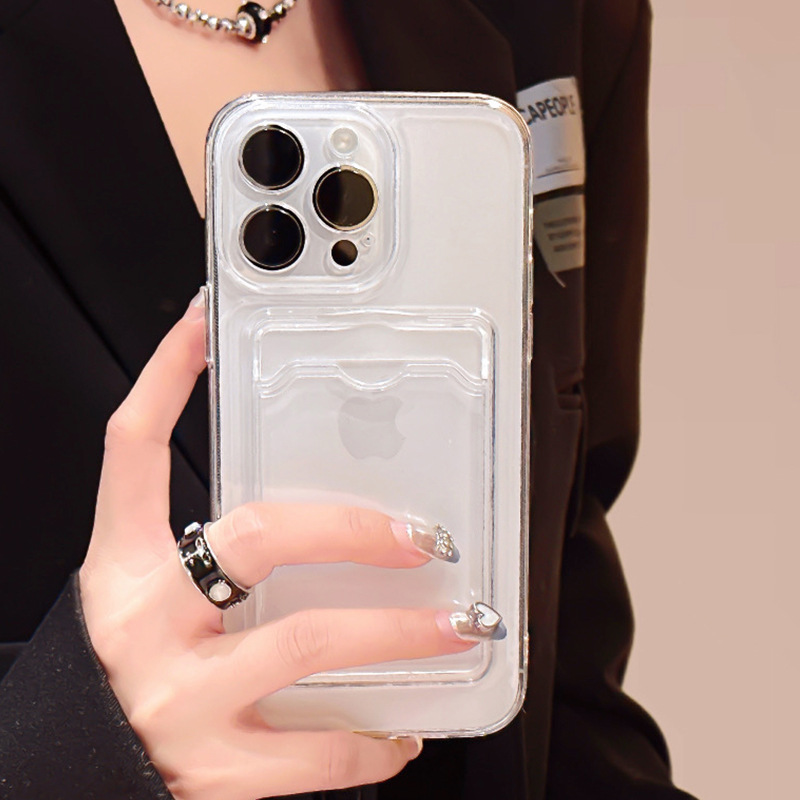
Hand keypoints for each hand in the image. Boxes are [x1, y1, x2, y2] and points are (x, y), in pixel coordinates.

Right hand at [78, 292, 477, 799]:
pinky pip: (313, 753)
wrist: (73, 779)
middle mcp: (144, 623)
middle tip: (421, 534)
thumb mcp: (152, 602)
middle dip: (352, 526)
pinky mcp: (211, 770)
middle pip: (257, 537)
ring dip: (395, 633)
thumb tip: (320, 529)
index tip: (205, 323)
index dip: (166, 377)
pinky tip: (399, 731)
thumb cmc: (124, 676)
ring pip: (306, 641)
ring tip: (452, 626)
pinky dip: (371, 742)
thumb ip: (216, 561)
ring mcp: (177, 698)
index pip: (132, 450)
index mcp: (122, 571)